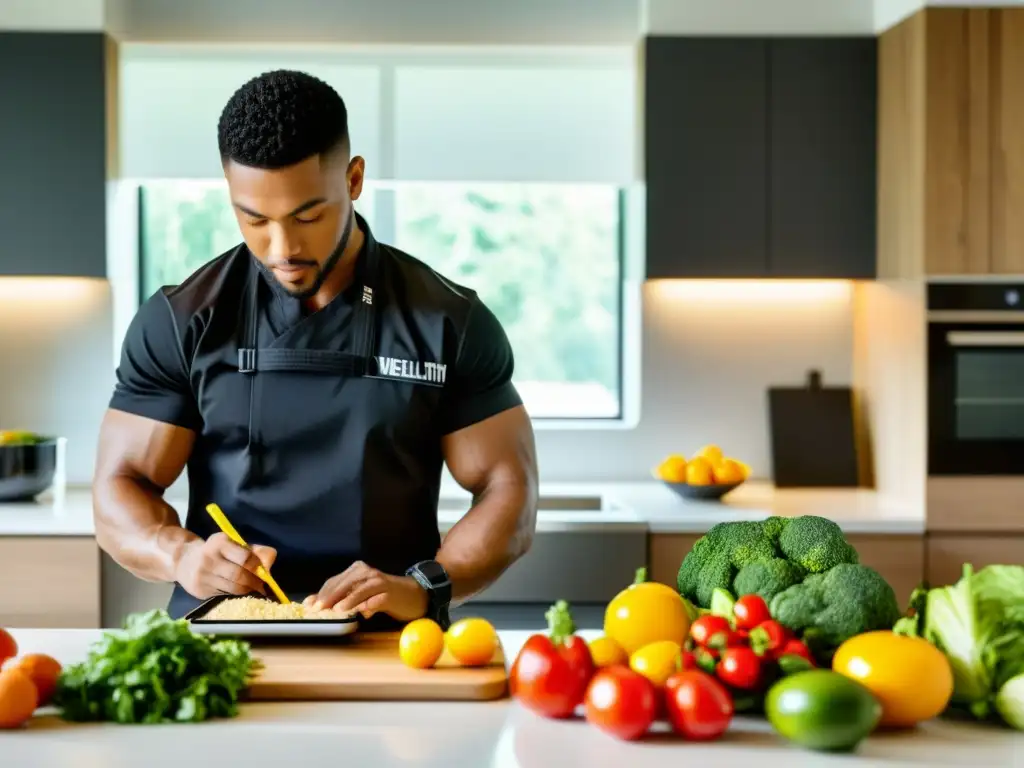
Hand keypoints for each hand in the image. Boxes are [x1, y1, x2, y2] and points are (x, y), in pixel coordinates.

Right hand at [174, 532, 276, 599]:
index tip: (263, 571)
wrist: (184, 560)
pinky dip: (235, 595)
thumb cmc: (215, 551)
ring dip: (247, 590)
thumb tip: (271, 559)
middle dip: (254, 582)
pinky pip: (224, 595)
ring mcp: (203, 576)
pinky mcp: (200, 591)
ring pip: (233, 588)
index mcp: (219, 543)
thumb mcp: (231, 543)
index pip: (244, 557)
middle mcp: (209, 559)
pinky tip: (237, 591)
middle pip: (239, 575)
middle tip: (262, 585)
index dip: (257, 566)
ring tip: (252, 589)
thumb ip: (252, 550)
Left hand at [306, 561, 427, 621]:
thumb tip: (313, 603)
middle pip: (345, 583)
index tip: (309, 605)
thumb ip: (340, 597)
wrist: (411, 594)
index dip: (321, 593)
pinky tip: (361, 614)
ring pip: (360, 589)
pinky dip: (368, 606)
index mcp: (357, 570)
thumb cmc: (381, 594)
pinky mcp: (390, 593)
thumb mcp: (359, 593)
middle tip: (318, 609)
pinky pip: (377, 599)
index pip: (335, 581)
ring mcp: (380, 581)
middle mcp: (367, 572)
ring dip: (348, 600)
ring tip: (337, 610)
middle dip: (330, 596)